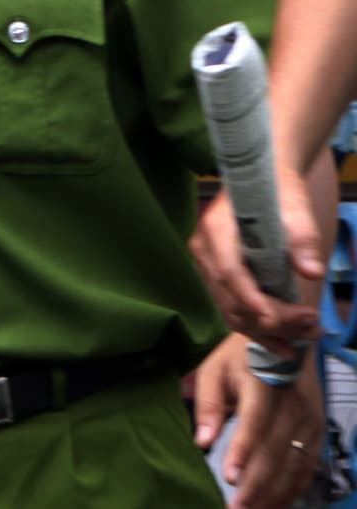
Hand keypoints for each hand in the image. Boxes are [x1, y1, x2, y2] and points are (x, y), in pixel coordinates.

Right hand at [191, 179, 323, 347]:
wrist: (259, 178)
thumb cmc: (275, 191)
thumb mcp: (294, 209)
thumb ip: (302, 240)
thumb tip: (312, 271)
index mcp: (217, 230)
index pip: (229, 272)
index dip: (251, 299)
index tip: (277, 320)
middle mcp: (204, 250)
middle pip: (230, 299)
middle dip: (270, 321)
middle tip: (311, 328)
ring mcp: (207, 264)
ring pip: (230, 310)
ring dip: (266, 331)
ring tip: (303, 339)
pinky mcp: (217, 275)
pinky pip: (232, 307)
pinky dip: (258, 326)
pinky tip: (283, 340)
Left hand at [193, 332, 324, 507]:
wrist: (288, 338)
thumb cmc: (242, 355)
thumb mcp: (215, 369)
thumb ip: (207, 404)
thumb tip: (202, 441)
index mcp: (264, 385)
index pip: (255, 423)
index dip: (243, 451)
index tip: (229, 477)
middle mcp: (293, 405)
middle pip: (276, 452)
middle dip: (256, 485)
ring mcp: (310, 420)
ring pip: (295, 465)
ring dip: (275, 494)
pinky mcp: (318, 431)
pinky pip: (308, 466)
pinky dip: (294, 489)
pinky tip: (277, 505)